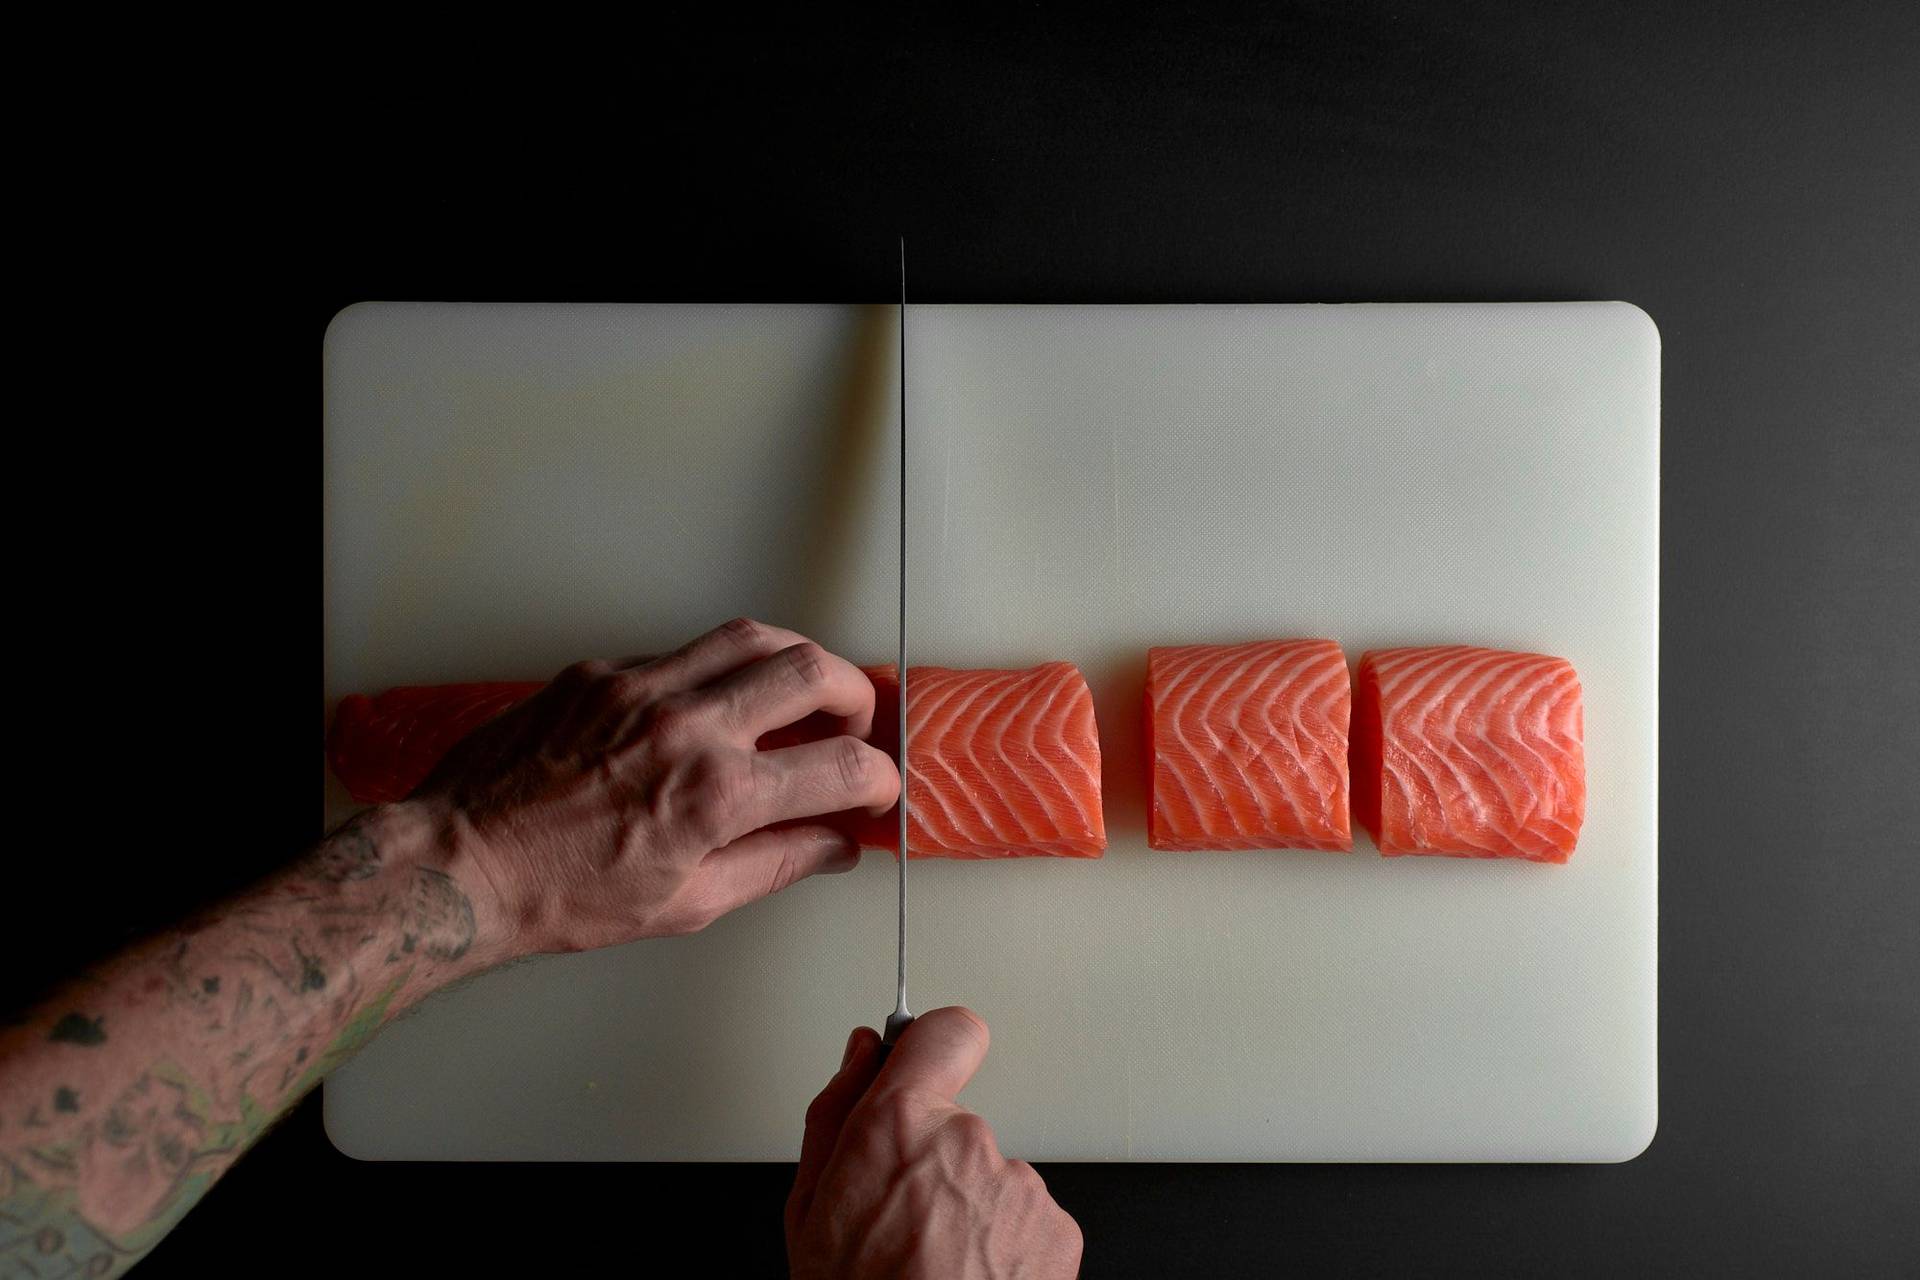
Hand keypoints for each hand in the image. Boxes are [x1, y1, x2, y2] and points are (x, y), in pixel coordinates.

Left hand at [414, 617, 899, 953]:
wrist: (464, 862)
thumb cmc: (563, 896)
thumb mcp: (688, 904)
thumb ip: (776, 863)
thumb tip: (835, 846)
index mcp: (718, 795)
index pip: (841, 767)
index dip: (877, 778)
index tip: (875, 789)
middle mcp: (688, 727)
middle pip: (811, 672)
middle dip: (852, 695)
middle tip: (851, 722)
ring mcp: (642, 688)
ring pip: (751, 636)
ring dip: (795, 658)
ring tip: (801, 688)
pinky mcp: (601, 673)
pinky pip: (683, 651)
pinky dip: (717, 669)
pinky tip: (713, 702)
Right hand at [787, 1008, 1082, 1278]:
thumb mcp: (807, 1207)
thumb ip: (836, 1111)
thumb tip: (862, 1056)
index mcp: (898, 1125)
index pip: (944, 1031)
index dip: (934, 1042)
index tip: (928, 1053)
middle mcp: (968, 1141)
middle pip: (958, 1124)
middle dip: (934, 1163)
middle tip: (902, 1225)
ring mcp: (1019, 1186)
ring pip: (992, 1177)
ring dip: (970, 1211)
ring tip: (934, 1266)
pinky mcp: (1057, 1229)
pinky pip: (1026, 1218)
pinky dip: (1005, 1247)